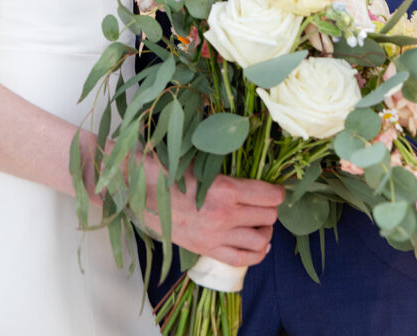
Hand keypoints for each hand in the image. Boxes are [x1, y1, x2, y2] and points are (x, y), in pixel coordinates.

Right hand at [142, 163, 283, 266]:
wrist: (138, 192)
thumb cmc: (167, 169)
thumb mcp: (199, 159)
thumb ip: (225, 163)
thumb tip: (249, 156)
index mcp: (226, 189)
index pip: (269, 196)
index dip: (278, 191)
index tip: (276, 188)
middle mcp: (226, 215)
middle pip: (268, 217)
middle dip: (271, 209)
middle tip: (266, 202)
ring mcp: (217, 236)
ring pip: (260, 240)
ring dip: (265, 230)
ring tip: (260, 222)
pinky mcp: (207, 250)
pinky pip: (242, 260)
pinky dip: (256, 254)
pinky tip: (258, 245)